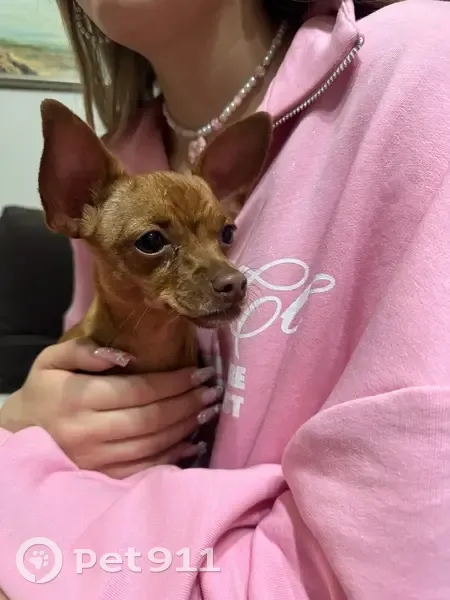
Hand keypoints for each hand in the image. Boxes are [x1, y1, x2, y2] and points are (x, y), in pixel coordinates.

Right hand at [0, 339, 219, 477]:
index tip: (201, 372)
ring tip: (209, 410)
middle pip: (152, 419)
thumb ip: (84, 351)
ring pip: (153, 444)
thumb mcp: (51, 360)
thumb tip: (126, 355)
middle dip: (188, 404)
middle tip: (214, 391)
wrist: (18, 438)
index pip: (139, 390)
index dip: (175, 382)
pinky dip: (173, 457)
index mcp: (79, 398)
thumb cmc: (42, 393)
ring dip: (187, 427)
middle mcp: (90, 431)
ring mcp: (96, 460)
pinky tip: (193, 442)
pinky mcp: (102, 478)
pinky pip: (145, 470)